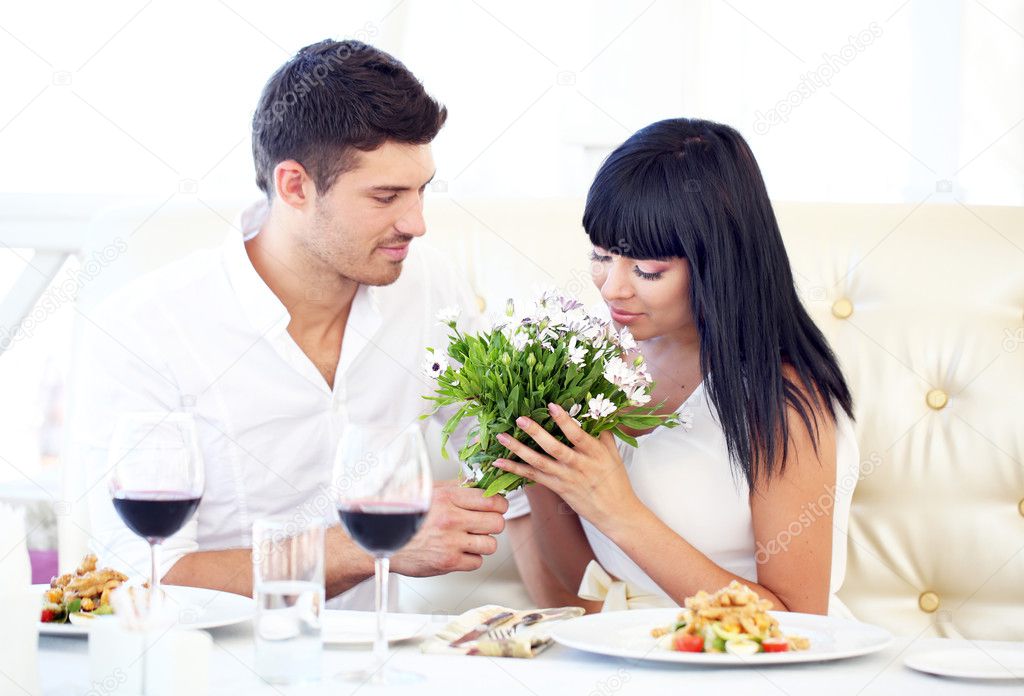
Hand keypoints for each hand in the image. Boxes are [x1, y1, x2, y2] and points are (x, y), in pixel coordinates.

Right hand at [390, 480, 506, 576]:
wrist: (380, 540)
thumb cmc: (403, 513)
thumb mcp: (427, 490)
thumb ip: (456, 487)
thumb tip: (480, 483)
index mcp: (448, 497)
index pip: (492, 500)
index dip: (499, 504)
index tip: (495, 507)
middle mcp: (451, 519)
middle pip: (497, 523)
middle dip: (493, 523)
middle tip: (484, 523)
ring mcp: (450, 543)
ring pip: (491, 544)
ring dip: (483, 542)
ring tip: (470, 538)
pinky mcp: (447, 563)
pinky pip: (477, 562)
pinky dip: (471, 558)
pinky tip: (459, 550)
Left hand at [493, 403, 641, 526]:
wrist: (616, 513)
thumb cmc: (616, 480)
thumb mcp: (613, 453)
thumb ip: (602, 431)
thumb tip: (592, 409)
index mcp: (595, 453)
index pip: (578, 435)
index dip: (564, 421)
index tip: (551, 406)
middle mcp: (579, 465)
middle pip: (554, 448)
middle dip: (536, 433)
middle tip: (520, 419)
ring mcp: (566, 478)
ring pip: (539, 463)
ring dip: (519, 450)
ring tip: (502, 437)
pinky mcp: (557, 488)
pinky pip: (533, 477)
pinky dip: (516, 469)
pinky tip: (499, 462)